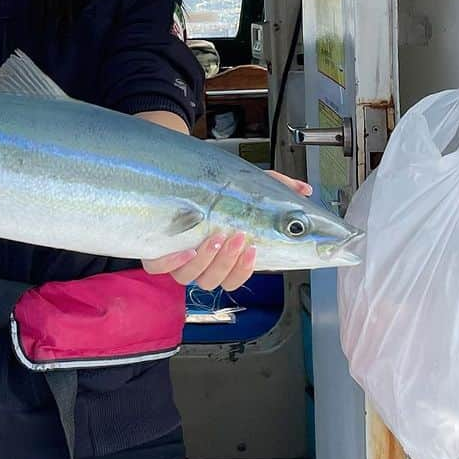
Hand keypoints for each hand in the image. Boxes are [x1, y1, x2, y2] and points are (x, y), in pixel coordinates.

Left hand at [141, 175, 311, 290]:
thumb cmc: (213, 190)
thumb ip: (276, 188)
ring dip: (205, 260)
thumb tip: (304, 190)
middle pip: (213, 280)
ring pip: (189, 277)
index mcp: (219, 257)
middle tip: (236, 237)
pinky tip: (185, 248)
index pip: (234, 278)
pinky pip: (159, 268)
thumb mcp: (247, 187)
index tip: (253, 250)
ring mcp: (175, 260)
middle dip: (226, 262)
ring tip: (215, 237)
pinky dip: (172, 261)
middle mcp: (197, 264)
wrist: (178, 178)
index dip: (243, 270)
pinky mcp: (154, 253)